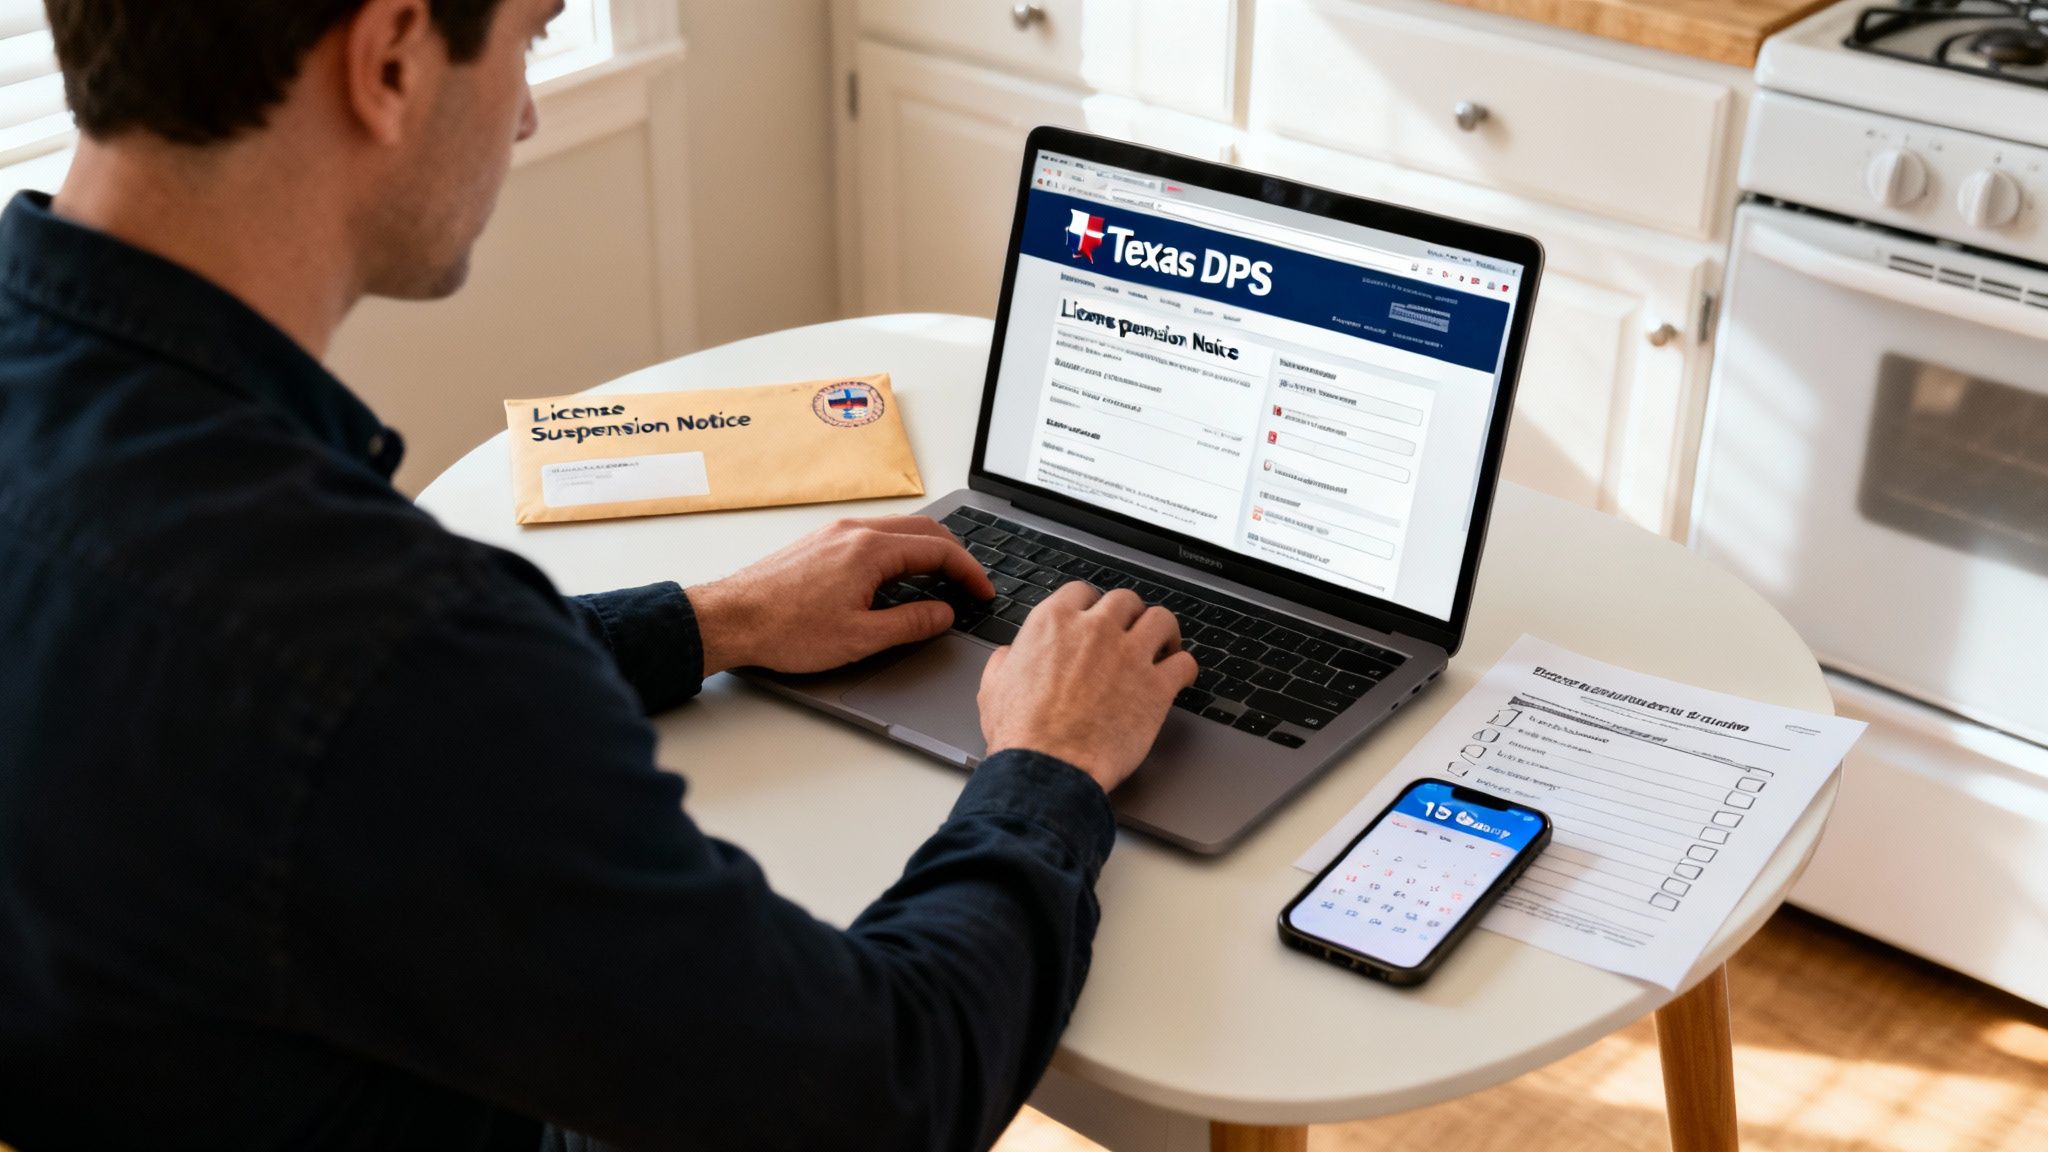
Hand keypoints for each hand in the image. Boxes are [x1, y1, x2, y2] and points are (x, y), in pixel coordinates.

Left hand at [688, 516, 995, 674]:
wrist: (730, 619)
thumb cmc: (784, 630)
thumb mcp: (860, 638)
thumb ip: (910, 624)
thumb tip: (942, 613)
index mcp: (870, 550)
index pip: (939, 550)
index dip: (969, 572)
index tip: (982, 592)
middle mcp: (854, 531)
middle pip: (924, 529)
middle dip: (954, 555)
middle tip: (969, 583)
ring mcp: (834, 533)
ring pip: (897, 529)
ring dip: (926, 550)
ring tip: (939, 580)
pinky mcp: (819, 541)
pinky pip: (873, 534)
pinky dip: (898, 549)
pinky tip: (896, 576)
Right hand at [978, 583, 1197, 792]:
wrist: (1049, 769)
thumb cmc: (1022, 735)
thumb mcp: (994, 688)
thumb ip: (1006, 661)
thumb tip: (1009, 656)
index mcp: (1054, 623)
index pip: (1082, 592)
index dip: (1092, 606)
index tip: (1096, 619)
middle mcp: (1095, 630)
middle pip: (1125, 600)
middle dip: (1129, 616)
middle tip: (1130, 633)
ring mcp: (1129, 655)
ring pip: (1162, 620)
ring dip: (1163, 632)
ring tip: (1163, 646)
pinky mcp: (1156, 686)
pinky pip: (1185, 662)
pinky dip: (1185, 667)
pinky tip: (1179, 677)